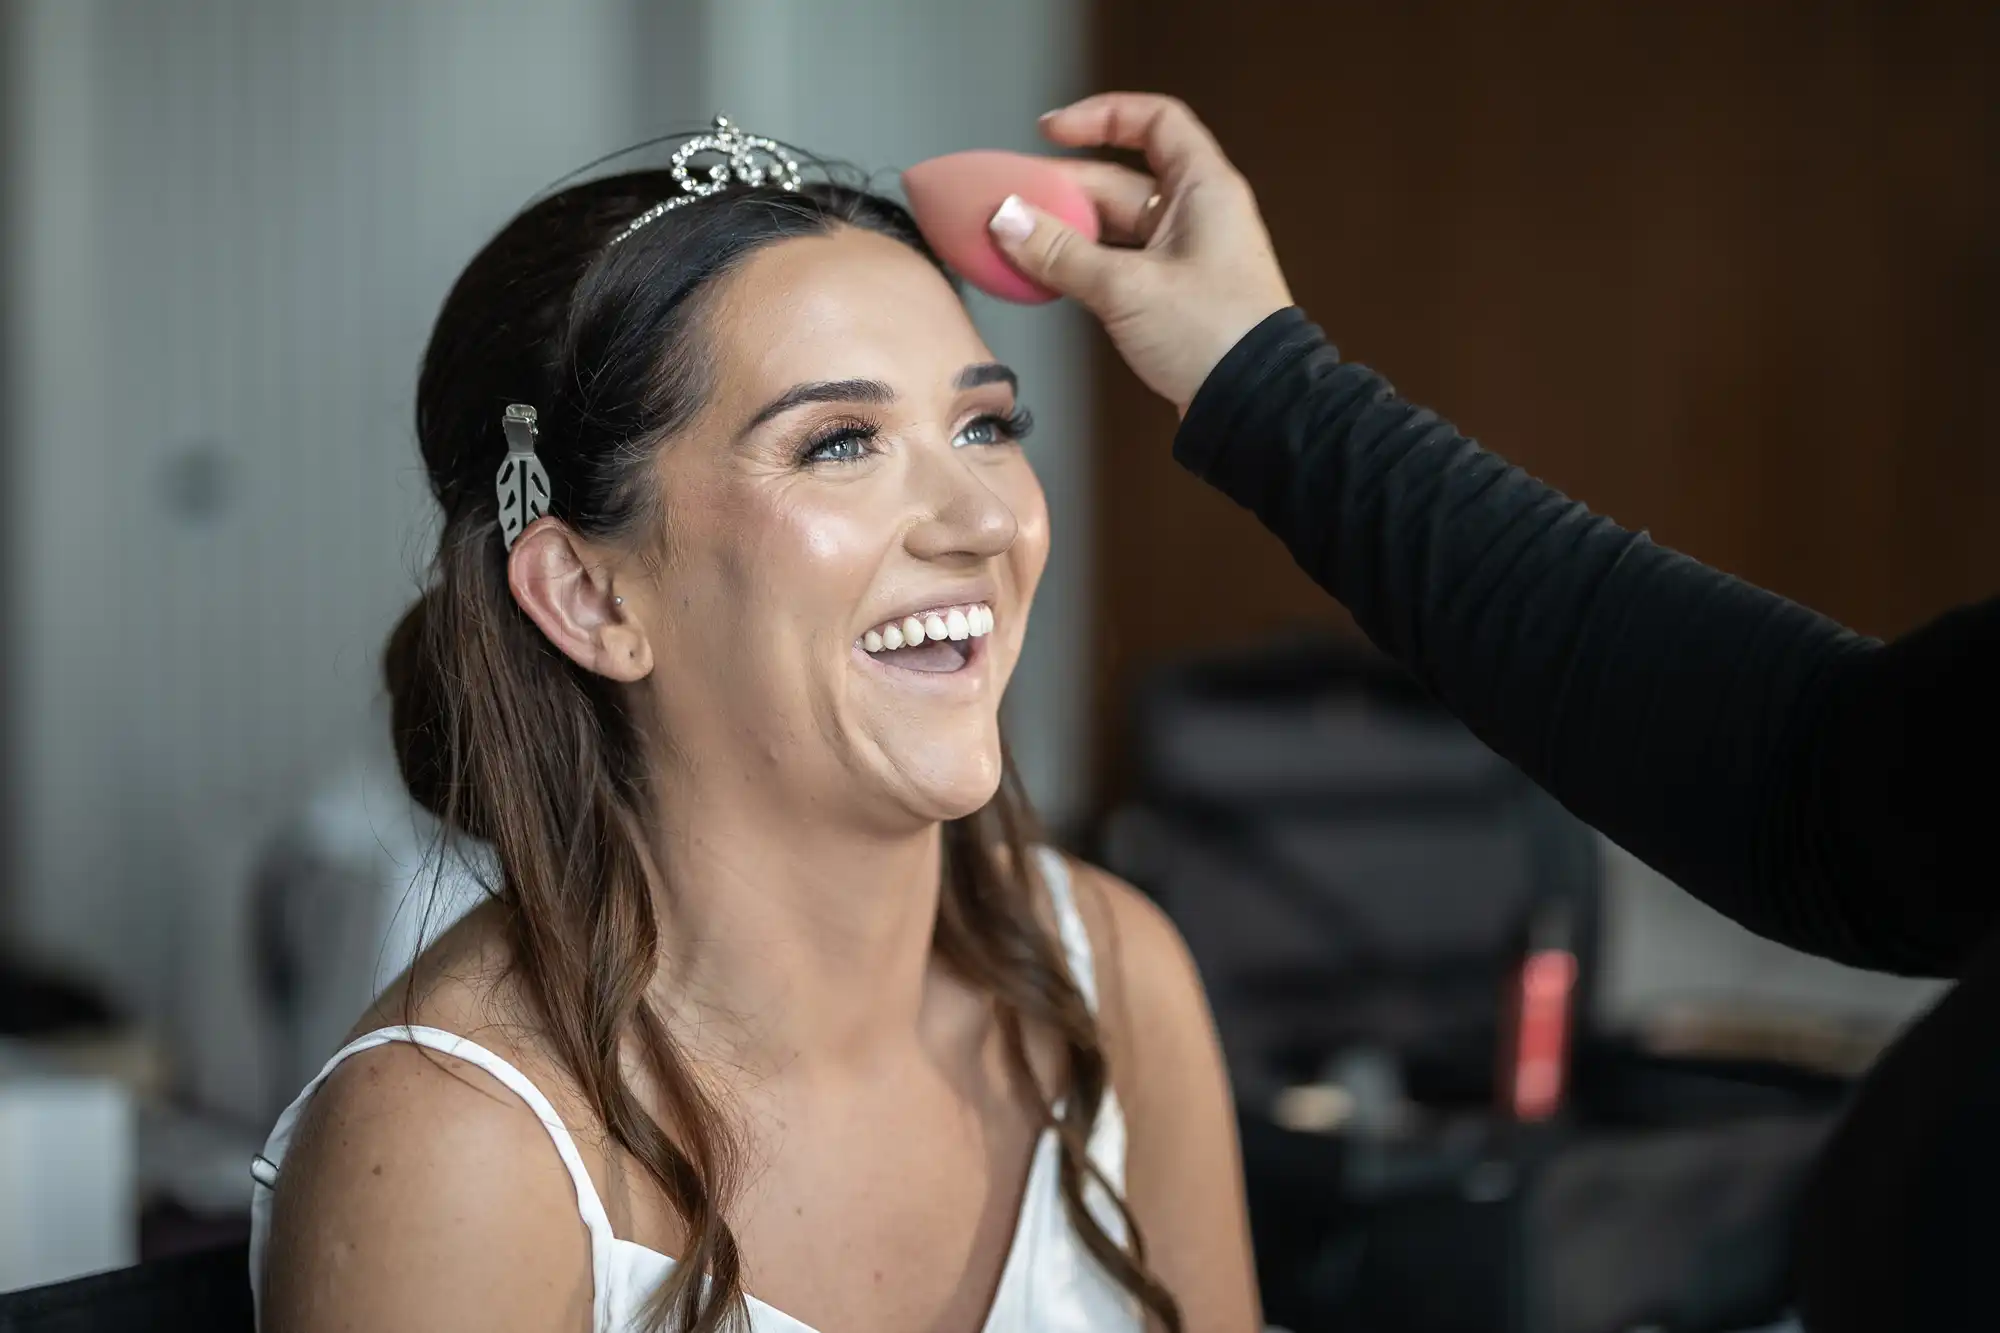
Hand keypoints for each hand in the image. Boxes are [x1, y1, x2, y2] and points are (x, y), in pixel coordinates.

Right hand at [988, 92, 1293, 414]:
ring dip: (1065, 233)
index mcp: (1202, 189)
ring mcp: (1183, 258)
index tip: (1051, 132)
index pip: (1154, 122)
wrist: (1254, 407)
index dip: (1102, 116)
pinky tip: (1042, 275)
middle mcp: (1195, 215)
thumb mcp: (1127, 288)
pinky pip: (1116, 266)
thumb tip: (1007, 219)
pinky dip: (1080, 266)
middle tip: (1009, 203)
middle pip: (1119, 181)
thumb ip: (1061, 252)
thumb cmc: (1212, 335)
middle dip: (1062, 189)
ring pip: (1113, 228)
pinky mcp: (1172, 297)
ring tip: (1014, 241)